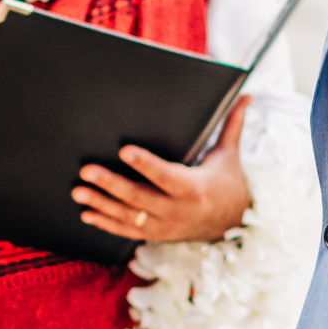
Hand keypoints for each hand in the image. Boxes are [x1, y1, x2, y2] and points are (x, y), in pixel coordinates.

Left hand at [73, 96, 251, 242]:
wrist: (233, 223)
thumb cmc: (227, 182)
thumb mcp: (230, 154)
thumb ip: (233, 123)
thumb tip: (249, 94)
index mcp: (194, 188)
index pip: (165, 175)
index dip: (145, 164)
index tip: (124, 150)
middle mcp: (178, 210)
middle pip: (139, 197)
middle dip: (110, 185)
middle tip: (87, 170)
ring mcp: (165, 226)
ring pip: (129, 216)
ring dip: (101, 205)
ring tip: (78, 192)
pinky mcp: (156, 234)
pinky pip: (127, 231)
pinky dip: (106, 223)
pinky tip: (87, 214)